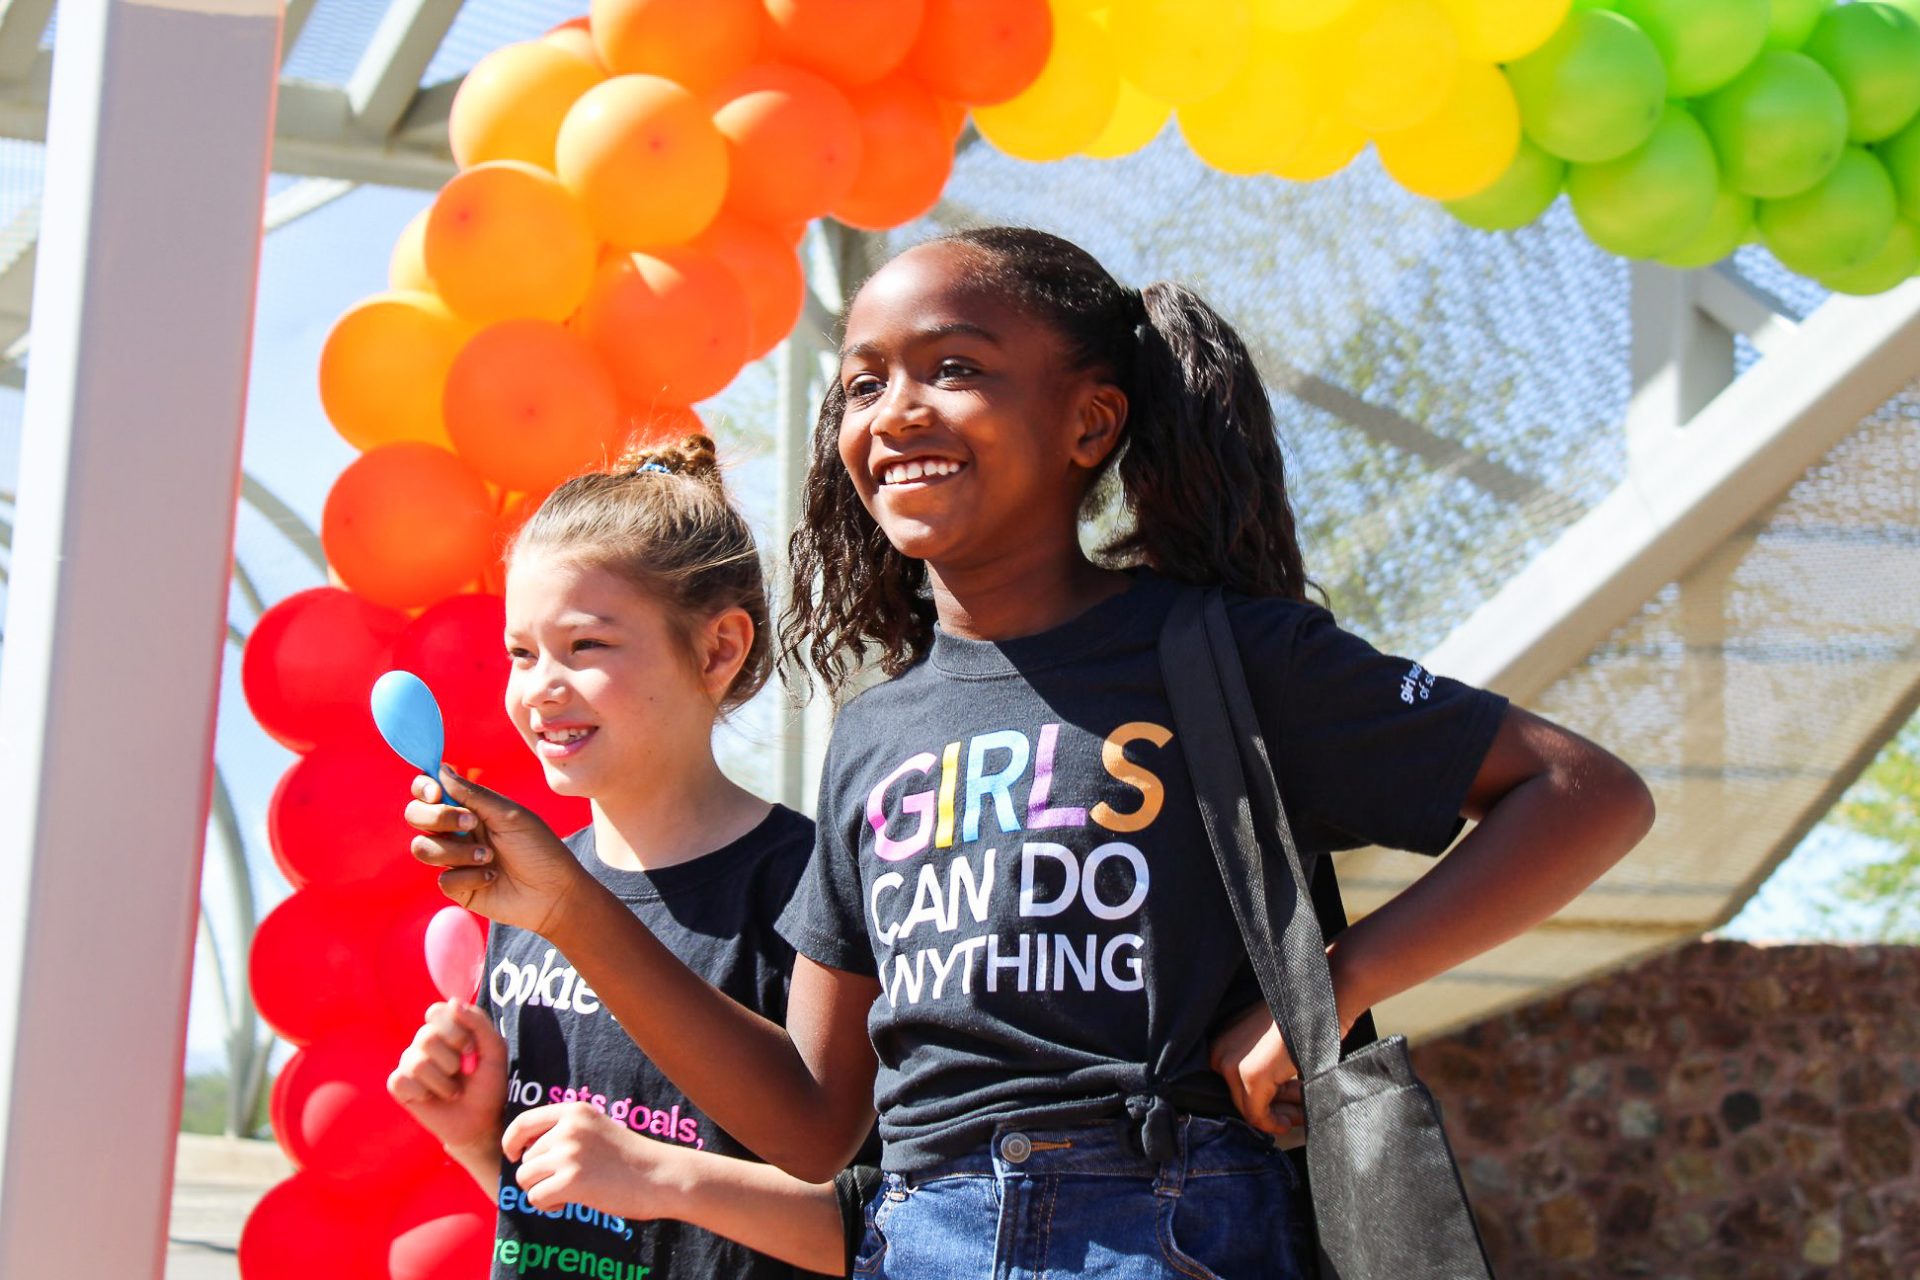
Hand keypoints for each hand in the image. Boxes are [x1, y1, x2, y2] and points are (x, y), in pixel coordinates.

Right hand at [387, 1000, 507, 1161]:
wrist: (480, 1121)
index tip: (470, 1049)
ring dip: (443, 1082)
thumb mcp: (494, 1050)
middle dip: (452, 1060)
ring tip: (453, 1090)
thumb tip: (452, 1002)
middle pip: (426, 1037)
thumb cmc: (488, 1083)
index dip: (454, 1031)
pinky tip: (432, 1098)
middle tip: (464, 1072)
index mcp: (446, 1027)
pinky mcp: (399, 1085)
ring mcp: (409, 1061)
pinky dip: (424, 1093)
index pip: (436, 1012)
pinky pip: (401, 1081)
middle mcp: (424, 1041)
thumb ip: (478, 1023)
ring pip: (417, 1063)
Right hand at [407, 768, 596, 938]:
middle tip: (471, 823)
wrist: (554, 892)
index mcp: (469, 808)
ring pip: (423, 848)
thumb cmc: (539, 849)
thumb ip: (474, 794)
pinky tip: (493, 878)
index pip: (429, 791)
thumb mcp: (510, 815)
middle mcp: (456, 831)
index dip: (423, 788)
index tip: (436, 793)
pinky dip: (470, 876)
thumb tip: (441, 769)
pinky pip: (444, 879)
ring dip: (457, 851)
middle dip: (437, 817)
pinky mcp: (457, 888)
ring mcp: (454, 860)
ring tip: (490, 856)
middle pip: (415, 816)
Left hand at [503, 1103, 694, 1220]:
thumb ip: (564, 1131)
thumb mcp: (596, 1129)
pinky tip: (569, 1202)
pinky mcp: (571, 1181)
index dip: (511, 1142)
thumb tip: (521, 1151)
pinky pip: (536, 1198)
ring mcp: (569, 1154)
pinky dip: (547, 1206)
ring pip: (526, 1179)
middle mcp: (568, 1128)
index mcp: (574, 1111)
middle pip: (525, 1158)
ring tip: (567, 1192)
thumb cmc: (629, 1158)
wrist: (660, 1175)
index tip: (514, 1155)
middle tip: (567, 1181)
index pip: (523, 1122)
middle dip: (539, 1175)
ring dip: (541, 1190)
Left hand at [1209, 1002, 1306, 1139]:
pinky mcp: (1251, 1078)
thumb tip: (1267, 1104)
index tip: (1284, 1108)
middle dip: (1272, 1108)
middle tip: (1295, 1115)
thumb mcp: (1269, 1045)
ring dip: (1278, 1115)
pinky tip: (1289, 1122)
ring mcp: (1232, 1065)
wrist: (1319, 1002)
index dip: (1263, 1099)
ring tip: (1299, 1116)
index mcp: (1221, 1040)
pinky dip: (1274, 1124)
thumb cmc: (1300, 1020)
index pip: (1235, 1084)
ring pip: (1250, 1108)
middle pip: (1241, 1098)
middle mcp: (1219, 1051)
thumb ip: (1262, 1068)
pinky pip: (1257, 1115)